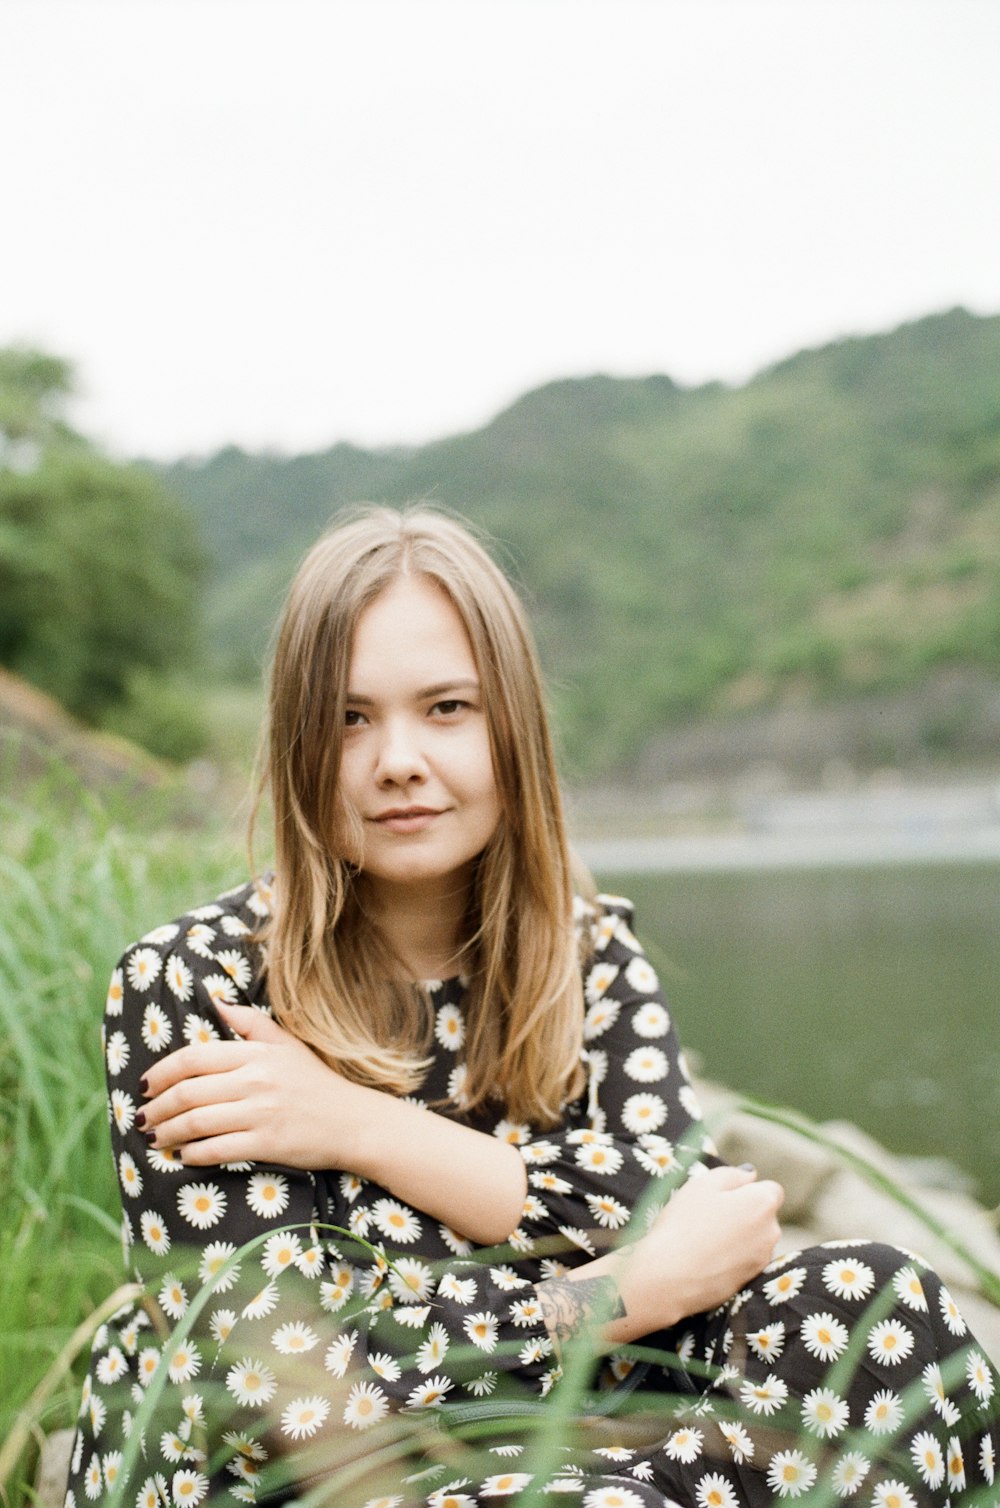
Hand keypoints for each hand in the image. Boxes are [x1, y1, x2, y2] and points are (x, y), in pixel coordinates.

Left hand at [139, 1003, 366, 1168]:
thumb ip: (249, 1022)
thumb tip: (214, 1001)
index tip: (144, 1086)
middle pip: (187, 1092)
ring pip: (196, 1122)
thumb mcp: (287, 1044)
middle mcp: (254, 1081)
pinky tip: (184, 1156)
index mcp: (255, 1054)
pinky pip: (217, 1149)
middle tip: (142, 1118)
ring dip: (167, 1133)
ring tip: (154, 1138)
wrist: (353, 1121)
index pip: (193, 1058)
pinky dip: (193, 1154)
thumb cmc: (316, 1082)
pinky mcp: (266, 1143)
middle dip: (156, 1108)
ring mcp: (260, 1113)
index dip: (160, 1072)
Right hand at [635, 1163, 784, 1329]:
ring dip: (740, 1235)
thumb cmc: (685, 1223)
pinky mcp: (751, 1281)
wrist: (671, 1276)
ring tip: (706, 1239)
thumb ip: (733, 1174)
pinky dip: (734, 1257)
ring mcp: (762, 1259)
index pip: (770, 1190)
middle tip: (711, 1216)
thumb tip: (750, 1175)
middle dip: (745, 1212)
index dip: (748, 1190)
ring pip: (756, 1239)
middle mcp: (771, 1231)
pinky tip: (709, 1259)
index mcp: (763, 1203)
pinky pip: (746, 1260)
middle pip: (764, 1215)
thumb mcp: (703, 1183)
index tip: (724, 1196)